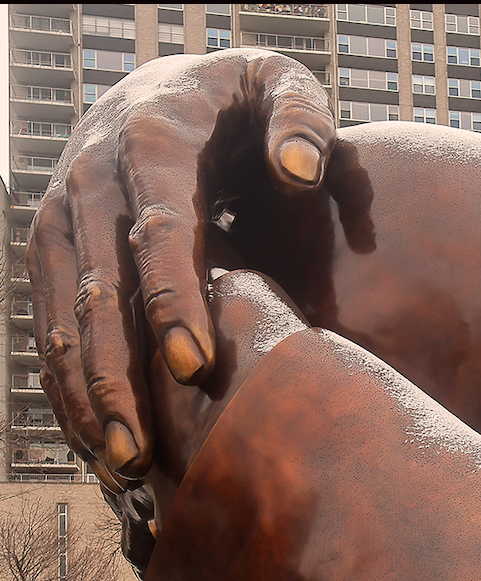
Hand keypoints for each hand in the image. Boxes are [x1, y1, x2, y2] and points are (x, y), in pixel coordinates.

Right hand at [28, 49, 333, 480]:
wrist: (163, 88)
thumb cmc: (242, 101)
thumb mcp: (280, 84)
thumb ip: (301, 119)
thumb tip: (303, 169)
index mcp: (150, 144)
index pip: (158, 231)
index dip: (171, 299)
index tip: (191, 365)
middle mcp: (89, 182)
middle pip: (96, 289)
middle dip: (115, 375)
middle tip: (143, 450)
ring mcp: (62, 218)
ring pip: (60, 316)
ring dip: (85, 395)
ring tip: (122, 469)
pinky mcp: (53, 251)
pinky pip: (50, 325)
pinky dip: (69, 386)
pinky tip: (97, 445)